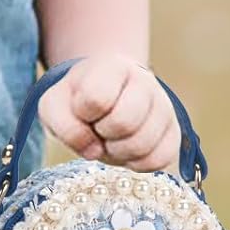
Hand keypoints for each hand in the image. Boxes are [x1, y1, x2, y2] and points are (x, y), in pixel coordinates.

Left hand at [37, 53, 181, 175]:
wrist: (105, 99)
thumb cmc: (77, 100)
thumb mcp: (55, 106)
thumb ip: (63, 125)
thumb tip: (94, 150)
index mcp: (113, 66)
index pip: (96, 98)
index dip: (83, 113)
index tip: (82, 109)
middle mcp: (146, 81)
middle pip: (124, 122)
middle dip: (103, 133)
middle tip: (98, 127)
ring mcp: (164, 107)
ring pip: (144, 145)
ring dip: (118, 151)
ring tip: (111, 139)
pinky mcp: (174, 133)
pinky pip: (159, 160)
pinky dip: (136, 163)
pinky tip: (126, 149)